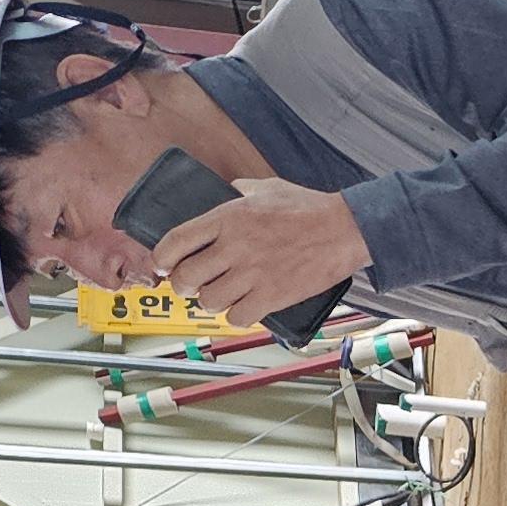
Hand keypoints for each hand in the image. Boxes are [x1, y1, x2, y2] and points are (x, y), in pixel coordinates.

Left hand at [157, 180, 366, 324]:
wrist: (344, 230)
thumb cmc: (309, 208)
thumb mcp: (268, 187)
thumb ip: (241, 190)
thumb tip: (228, 190)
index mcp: (228, 217)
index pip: (175, 242)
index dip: (161, 260)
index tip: (164, 267)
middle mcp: (234, 246)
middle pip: (186, 278)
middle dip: (183, 286)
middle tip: (192, 285)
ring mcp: (252, 273)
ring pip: (208, 302)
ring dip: (211, 302)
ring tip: (222, 296)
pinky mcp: (272, 296)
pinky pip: (237, 318)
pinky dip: (237, 316)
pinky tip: (244, 307)